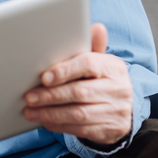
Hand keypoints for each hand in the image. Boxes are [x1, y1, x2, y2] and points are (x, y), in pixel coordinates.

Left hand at [22, 23, 132, 144]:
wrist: (128, 108)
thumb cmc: (105, 80)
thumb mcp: (101, 62)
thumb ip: (93, 46)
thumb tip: (97, 27)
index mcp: (113, 67)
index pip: (88, 65)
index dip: (65, 71)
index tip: (44, 77)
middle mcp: (118, 89)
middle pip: (79, 92)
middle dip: (50, 95)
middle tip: (29, 97)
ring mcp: (115, 111)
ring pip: (78, 114)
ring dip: (50, 113)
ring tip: (30, 111)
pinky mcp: (110, 130)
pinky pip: (81, 129)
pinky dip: (60, 126)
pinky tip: (45, 122)